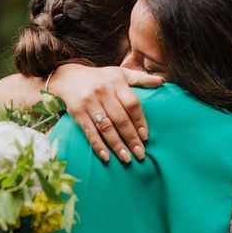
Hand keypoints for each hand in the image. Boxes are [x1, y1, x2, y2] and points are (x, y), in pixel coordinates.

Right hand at [49, 63, 163, 162]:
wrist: (69, 77)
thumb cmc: (100, 78)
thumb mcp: (121, 73)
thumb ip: (141, 79)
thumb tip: (162, 81)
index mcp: (116, 82)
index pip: (132, 104)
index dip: (140, 122)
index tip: (146, 137)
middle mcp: (103, 91)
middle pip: (121, 119)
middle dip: (131, 138)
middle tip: (140, 154)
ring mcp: (89, 102)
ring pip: (106, 127)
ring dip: (117, 145)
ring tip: (127, 158)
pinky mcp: (77, 112)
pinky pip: (89, 131)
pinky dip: (98, 145)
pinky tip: (106, 157)